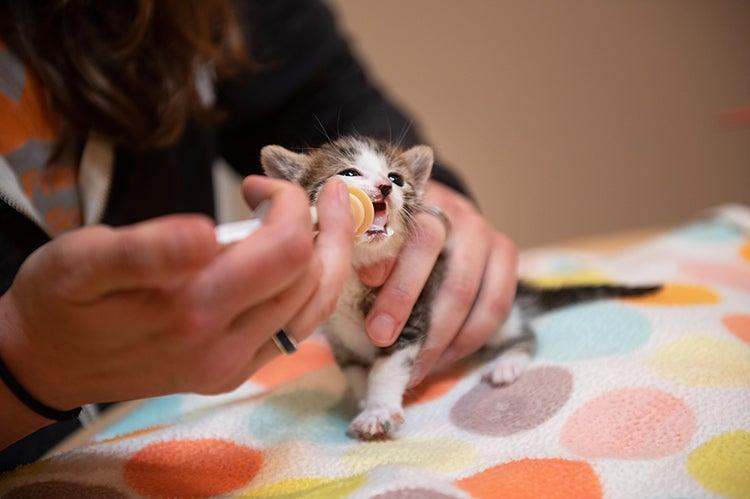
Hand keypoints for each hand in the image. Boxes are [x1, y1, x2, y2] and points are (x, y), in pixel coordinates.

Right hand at [0, 176, 351, 415]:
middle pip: (314, 278)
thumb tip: (206, 232)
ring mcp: (234, 366)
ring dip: (326, 255)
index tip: (257, 185)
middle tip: (290, 193)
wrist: (46, 364)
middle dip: (319, 225)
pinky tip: (296, 258)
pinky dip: (311, 287)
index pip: (287, 251)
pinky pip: (298, 329)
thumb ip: (145, 250)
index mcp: (192, 311)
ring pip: (316, 306)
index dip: (290, 205)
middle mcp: (225, 348)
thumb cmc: (61, 301)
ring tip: (314, 217)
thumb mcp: (81, 261)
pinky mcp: (234, 374)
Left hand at [359, 180, 517, 386]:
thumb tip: (335, 290)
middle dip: (404, 301)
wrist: (437, 219)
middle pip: (433, 251)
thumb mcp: (372, 240)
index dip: (386, 252)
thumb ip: (358, 256)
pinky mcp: (505, 254)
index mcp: (412, 199)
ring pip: (467, 286)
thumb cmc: (392, 241)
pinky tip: (446, 358)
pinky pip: (496, 303)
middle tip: (381, 341)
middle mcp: (451, 210)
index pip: (398, 221)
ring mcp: (483, 231)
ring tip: (415, 365)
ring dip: (439, 334)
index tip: (367, 282)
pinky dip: (471, 338)